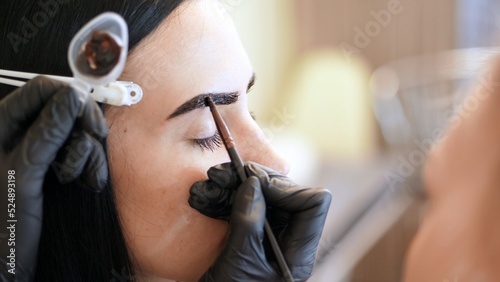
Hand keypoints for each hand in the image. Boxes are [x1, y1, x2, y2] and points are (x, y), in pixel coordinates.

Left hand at [0, 76, 107, 280]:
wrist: (6, 261)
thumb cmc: (2, 222)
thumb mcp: (24, 173)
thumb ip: (47, 132)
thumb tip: (72, 95)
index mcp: (0, 124)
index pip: (42, 89)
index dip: (71, 98)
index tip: (91, 124)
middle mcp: (19, 132)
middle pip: (65, 108)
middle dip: (82, 131)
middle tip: (90, 148)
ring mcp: (38, 149)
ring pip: (76, 133)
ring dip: (86, 155)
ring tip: (78, 179)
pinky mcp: (52, 165)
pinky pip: (80, 153)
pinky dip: (89, 166)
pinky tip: (87, 183)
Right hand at [190, 162, 331, 281]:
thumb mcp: (238, 263)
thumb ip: (248, 222)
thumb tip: (254, 183)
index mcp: (297, 254)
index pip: (313, 204)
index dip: (286, 188)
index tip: (254, 185)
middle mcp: (290, 243)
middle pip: (288, 195)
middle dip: (258, 181)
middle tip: (226, 174)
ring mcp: (272, 239)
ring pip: (266, 197)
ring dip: (239, 186)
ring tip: (214, 181)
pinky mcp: (254, 238)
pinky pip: (248, 207)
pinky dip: (230, 198)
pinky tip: (211, 196)